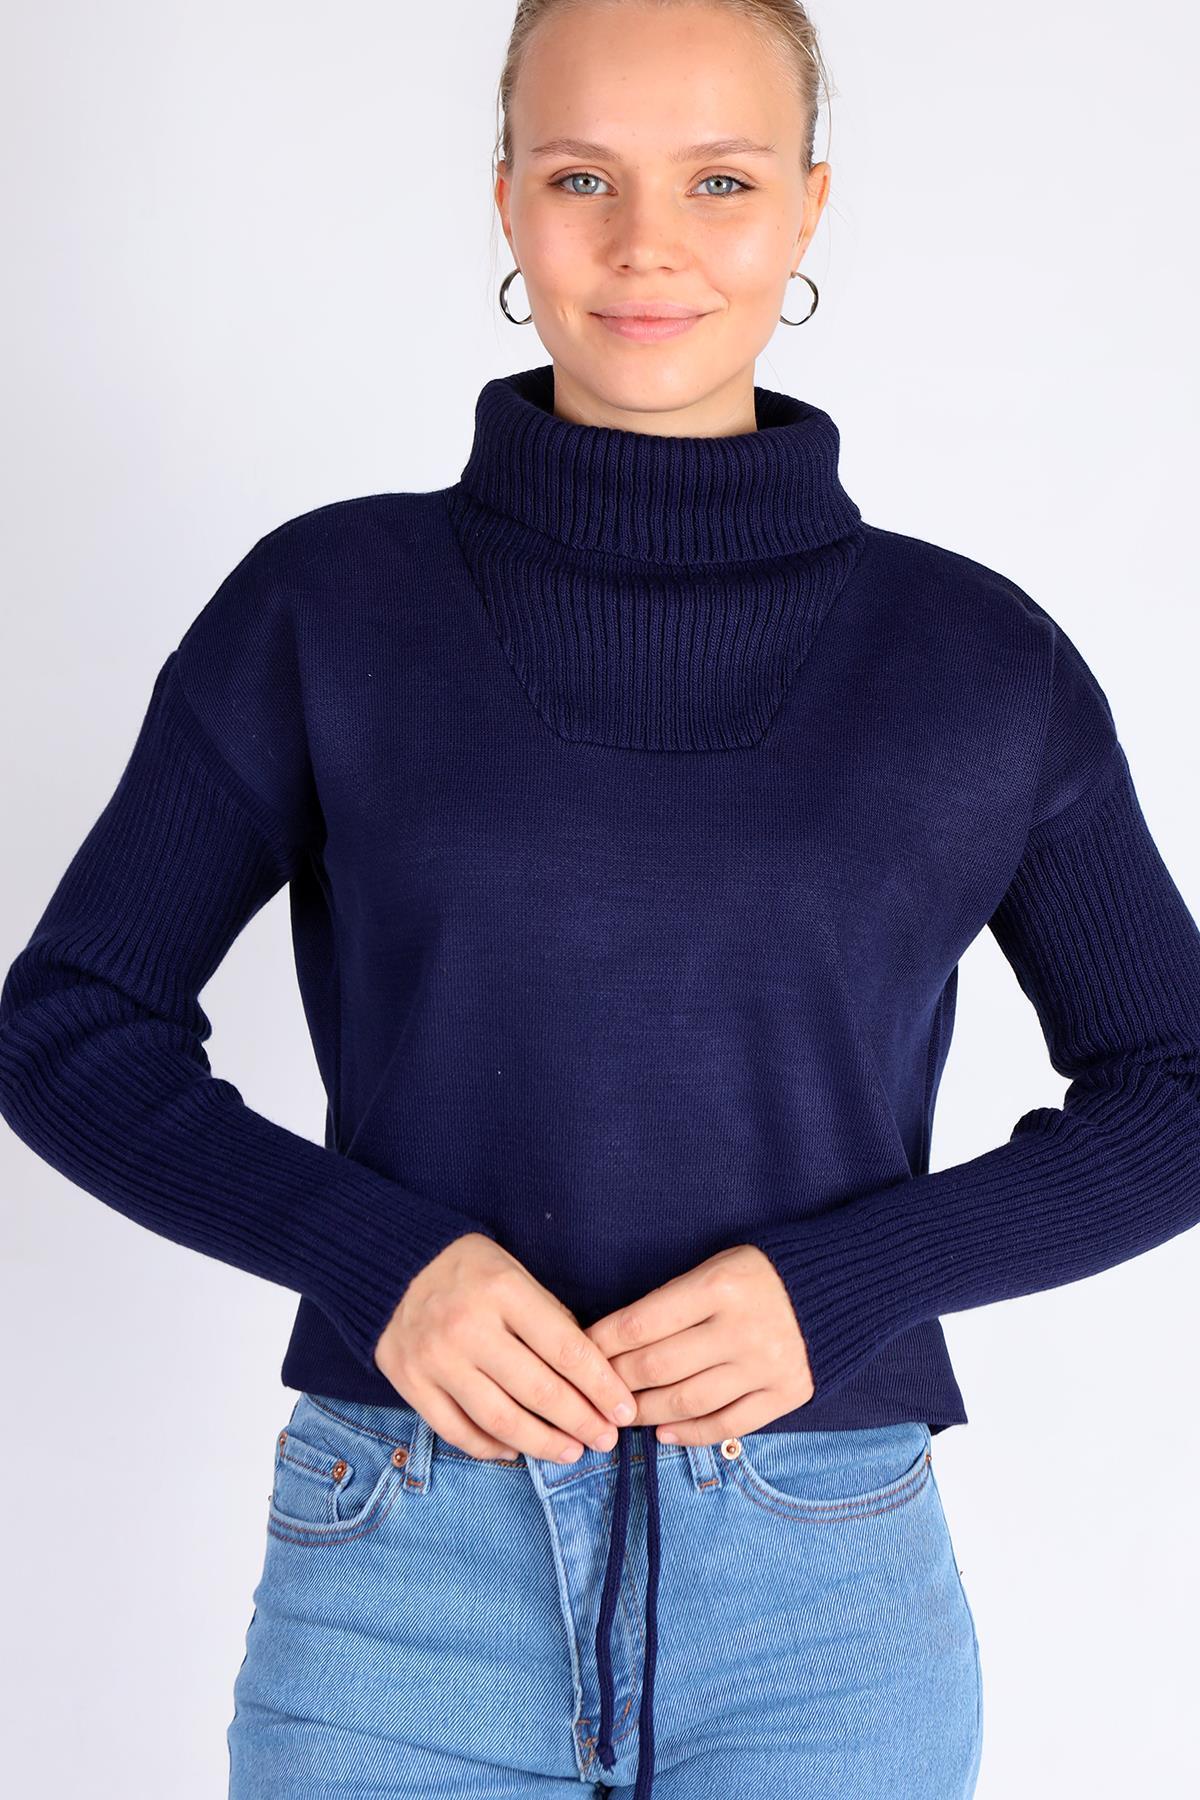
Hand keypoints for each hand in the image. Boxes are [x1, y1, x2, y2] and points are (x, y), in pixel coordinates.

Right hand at [374, 1233, 639, 1464]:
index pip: (566, 1348)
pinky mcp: (410, 1382)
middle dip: (581, 1421)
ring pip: (500, 1419)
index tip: (624, 1410)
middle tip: (605, 1440)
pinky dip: (491, 1447)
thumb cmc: (468, 1269)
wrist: (390, 1264)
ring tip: (571, 1453)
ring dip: (542, 1443)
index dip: (601, 1386)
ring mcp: (436, 1358)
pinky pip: (457, 1430)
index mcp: (503, 1291)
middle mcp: (468, 1326)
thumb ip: (548, 1317)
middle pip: (538, 1390)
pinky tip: (516, 1450)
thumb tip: (589, 1374)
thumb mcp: (514, 1272)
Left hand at [583, 1244, 814, 1445]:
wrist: (840, 1287)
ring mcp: (765, 1365)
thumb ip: (672, 1302)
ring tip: (620, 1416)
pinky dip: (689, 1433)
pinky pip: (726, 1423)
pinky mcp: (786, 1394)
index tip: (579, 1354)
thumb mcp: (716, 1267)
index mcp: (719, 1285)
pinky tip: (663, 1432)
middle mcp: (741, 1328)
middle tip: (590, 1392)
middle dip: (615, 1382)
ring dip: (644, 1412)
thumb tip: (614, 1341)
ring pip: (686, 1401)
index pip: (641, 1323)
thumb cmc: (762, 1274)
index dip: (602, 1344)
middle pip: (657, 1367)